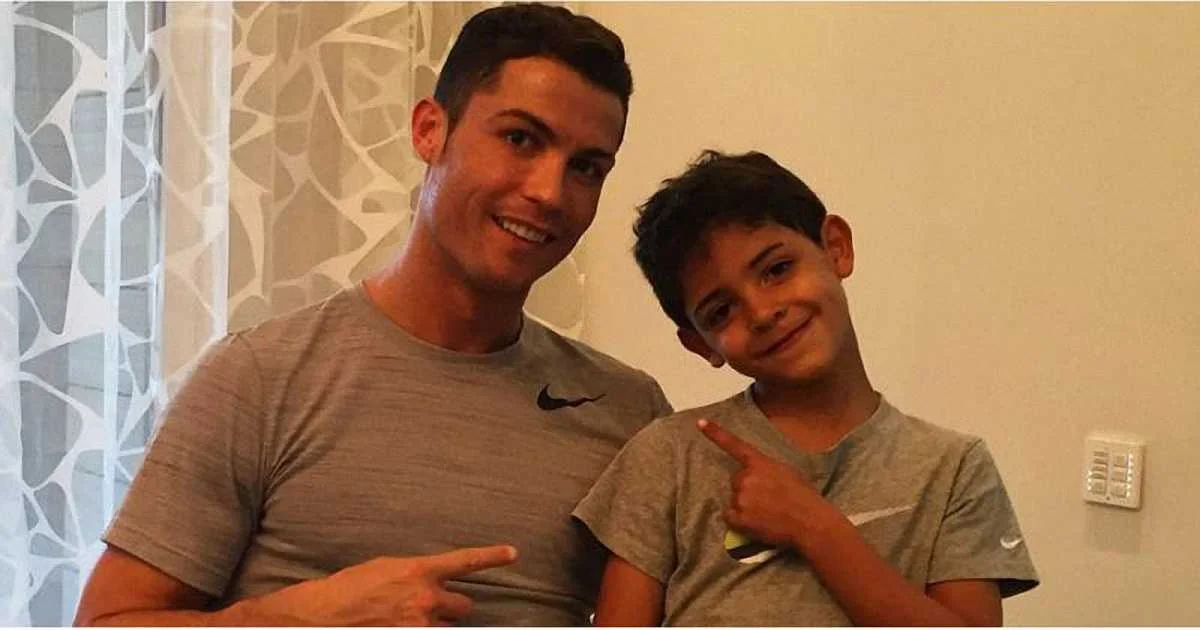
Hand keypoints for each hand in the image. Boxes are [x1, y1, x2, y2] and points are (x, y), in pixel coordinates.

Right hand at [270, 545, 517, 625]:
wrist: (321, 617)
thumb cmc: (348, 589)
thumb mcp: (385, 569)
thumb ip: (414, 575)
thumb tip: (429, 581)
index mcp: (419, 571)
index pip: (465, 561)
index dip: (491, 556)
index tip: (512, 553)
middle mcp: (425, 598)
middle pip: (464, 606)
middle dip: (452, 608)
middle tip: (430, 609)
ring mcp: (420, 625)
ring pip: (450, 629)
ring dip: (437, 626)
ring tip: (410, 620)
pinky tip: (403, 625)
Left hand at [698, 419, 835, 549]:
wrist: (810, 522)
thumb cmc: (803, 496)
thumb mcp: (786, 471)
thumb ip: (766, 468)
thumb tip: (757, 474)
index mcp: (759, 462)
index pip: (734, 444)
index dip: (715, 433)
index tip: (700, 422)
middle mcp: (746, 477)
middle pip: (736, 480)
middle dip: (747, 488)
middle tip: (768, 499)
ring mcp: (740, 497)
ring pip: (734, 499)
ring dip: (745, 505)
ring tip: (767, 512)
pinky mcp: (738, 517)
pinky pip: (730, 516)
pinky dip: (739, 521)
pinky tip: (757, 522)